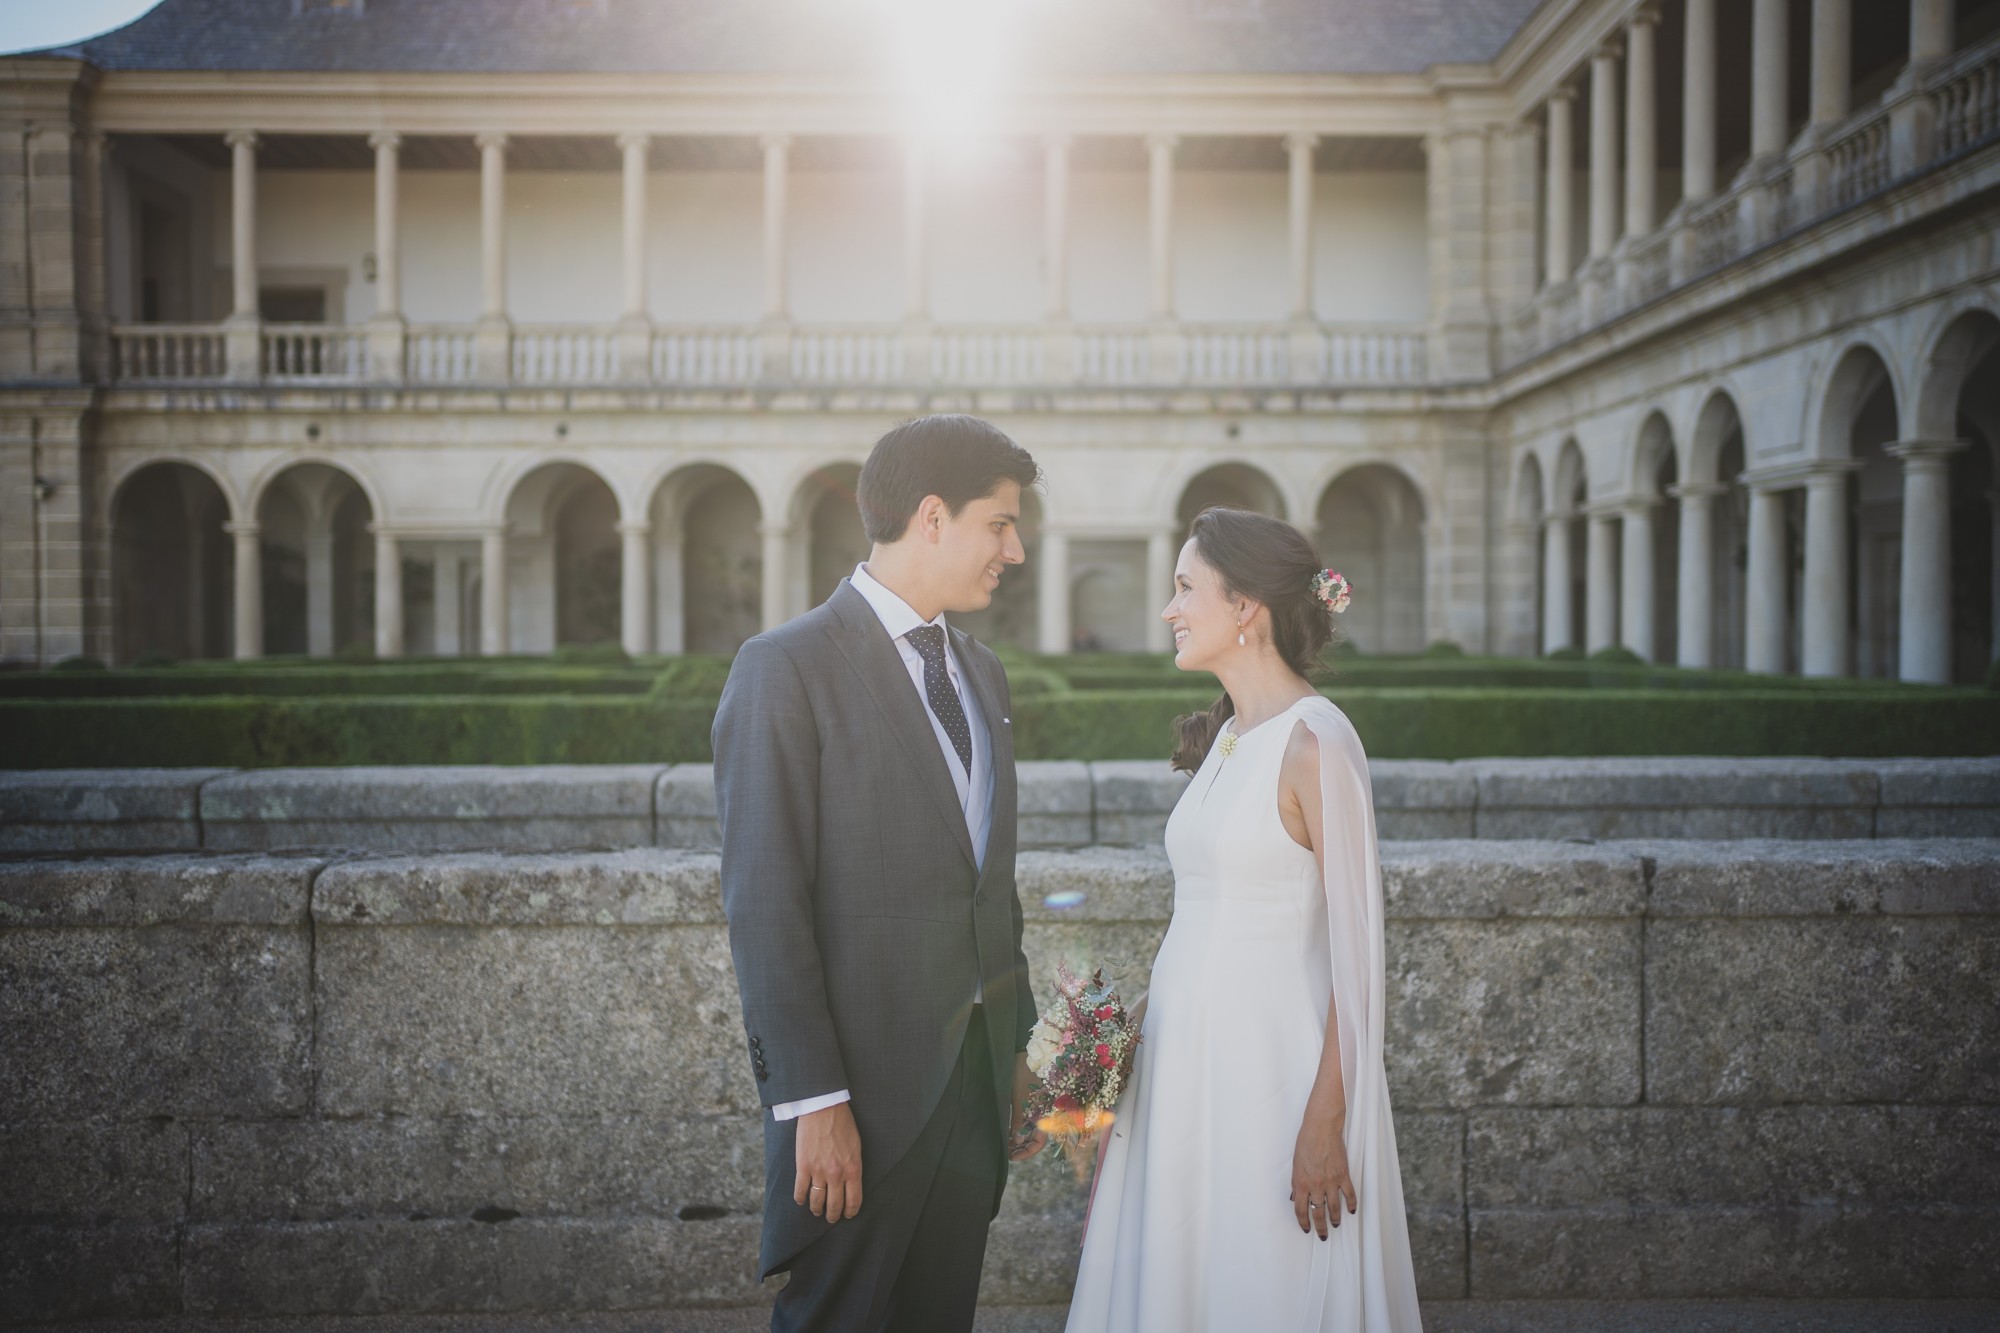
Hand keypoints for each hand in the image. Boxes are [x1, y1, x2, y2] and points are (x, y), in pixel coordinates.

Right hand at [794, 1101, 862, 1222]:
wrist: (824, 1108)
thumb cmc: (843, 1124)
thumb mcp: (856, 1147)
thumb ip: (853, 1167)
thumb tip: (851, 1183)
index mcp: (853, 1169)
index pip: (853, 1200)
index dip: (851, 1212)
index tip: (848, 1215)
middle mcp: (836, 1174)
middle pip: (834, 1205)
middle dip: (833, 1215)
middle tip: (831, 1218)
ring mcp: (818, 1171)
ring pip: (816, 1201)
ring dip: (817, 1209)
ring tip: (817, 1211)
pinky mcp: (803, 1166)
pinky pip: (800, 1190)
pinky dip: (800, 1198)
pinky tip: (801, 1200)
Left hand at [1009, 1052, 1047, 1160]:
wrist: (1028, 1050)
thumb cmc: (1024, 1072)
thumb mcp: (1018, 1097)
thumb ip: (1019, 1120)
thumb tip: (1018, 1141)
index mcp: (1047, 1113)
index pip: (1039, 1142)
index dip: (1026, 1152)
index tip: (1011, 1157)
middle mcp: (1047, 1113)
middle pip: (1037, 1139)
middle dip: (1022, 1148)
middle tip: (1006, 1152)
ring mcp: (1042, 1107)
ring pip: (1034, 1131)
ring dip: (1021, 1140)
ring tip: (1007, 1145)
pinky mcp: (1036, 1101)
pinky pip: (1031, 1121)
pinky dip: (1021, 1129)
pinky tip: (1011, 1133)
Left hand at [1290, 1097, 1356, 1239]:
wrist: (1321, 1128)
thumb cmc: (1306, 1143)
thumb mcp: (1295, 1164)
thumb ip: (1296, 1182)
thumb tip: (1294, 1197)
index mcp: (1300, 1183)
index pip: (1300, 1210)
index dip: (1303, 1222)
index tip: (1306, 1229)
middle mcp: (1315, 1185)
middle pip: (1317, 1213)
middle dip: (1320, 1227)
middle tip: (1323, 1236)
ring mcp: (1330, 1182)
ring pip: (1334, 1208)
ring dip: (1335, 1219)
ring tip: (1336, 1225)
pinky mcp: (1343, 1176)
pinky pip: (1349, 1195)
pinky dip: (1351, 1205)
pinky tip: (1351, 1211)